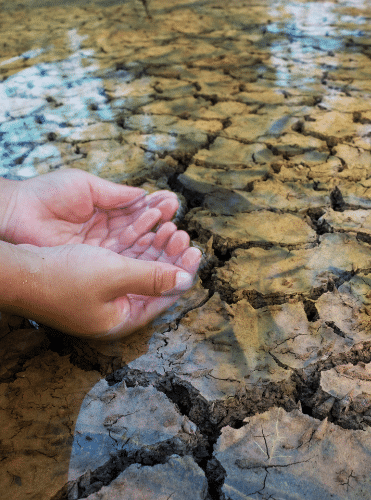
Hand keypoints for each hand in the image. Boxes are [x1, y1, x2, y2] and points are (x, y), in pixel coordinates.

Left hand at [0, 168, 179, 252]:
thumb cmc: (45, 195)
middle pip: (141, 233)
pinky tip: (158, 249)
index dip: (156, 209)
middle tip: (178, 224)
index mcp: (104, 211)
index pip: (137, 212)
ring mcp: (101, 251)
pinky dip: (141, 257)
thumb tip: (145, 195)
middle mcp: (106, 234)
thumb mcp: (86, 186)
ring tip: (174, 234)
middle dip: (162, 228)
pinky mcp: (94, 266)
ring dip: (156, 243)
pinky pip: (123, 262)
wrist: (16, 215)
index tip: (173, 204)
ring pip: (136, 249)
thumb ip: (117, 194)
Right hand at [13, 234, 200, 339]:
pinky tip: (147, 230)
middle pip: (155, 282)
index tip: (196, 251)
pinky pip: (123, 263)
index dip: (183, 272)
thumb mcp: (115, 275)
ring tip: (169, 227)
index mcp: (124, 319)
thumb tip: (186, 281)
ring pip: (139, 270)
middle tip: (182, 234)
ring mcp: (103, 297)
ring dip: (155, 248)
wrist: (16, 271)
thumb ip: (153, 277)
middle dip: (170, 256)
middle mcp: (116, 311)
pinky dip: (136, 247)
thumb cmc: (62, 277)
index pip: (165, 297)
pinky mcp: (92, 281)